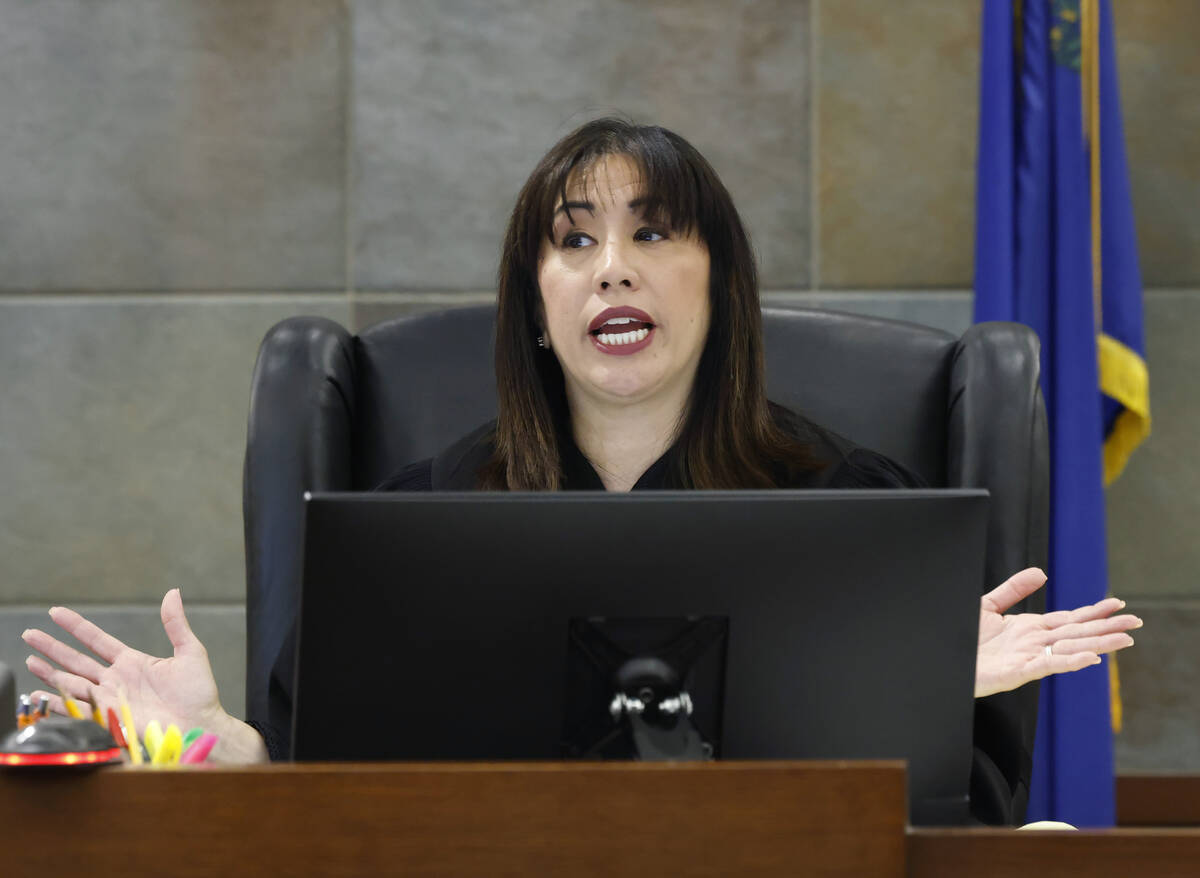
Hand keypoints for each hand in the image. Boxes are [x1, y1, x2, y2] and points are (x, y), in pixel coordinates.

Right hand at [22, 589, 266, 761]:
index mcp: (133, 662)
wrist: (200, 724)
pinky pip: (76, 709)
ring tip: (29, 661)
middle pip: (76, 660)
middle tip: (29, 634)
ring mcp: (110, 698)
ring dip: (49, 672)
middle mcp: (116, 679)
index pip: (97, 640)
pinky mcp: (108, 717)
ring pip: (71, 682)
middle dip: (52, 648)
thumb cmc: (198, 692)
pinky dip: (56, 703)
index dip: (76, 627)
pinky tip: (39, 697)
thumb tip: (172, 592)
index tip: (56, 613)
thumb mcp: (190, 651)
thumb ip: (176, 624)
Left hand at [974, 567, 1141, 697]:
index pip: (1069, 619)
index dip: (1093, 612)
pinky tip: (1091, 658)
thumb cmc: (964, 640)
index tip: (1117, 603)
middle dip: (1106, 628)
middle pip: (1077, 634)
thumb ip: (1013, 590)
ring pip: (1070, 650)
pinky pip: (1048, 666)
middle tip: (1135, 622)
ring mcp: (1028, 658)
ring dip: (1098, 645)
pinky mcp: (1017, 673)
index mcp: (1030, 629)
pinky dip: (1070, 662)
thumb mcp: (988, 606)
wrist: (945, 661)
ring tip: (1125, 640)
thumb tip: (1041, 572)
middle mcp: (1034, 644)